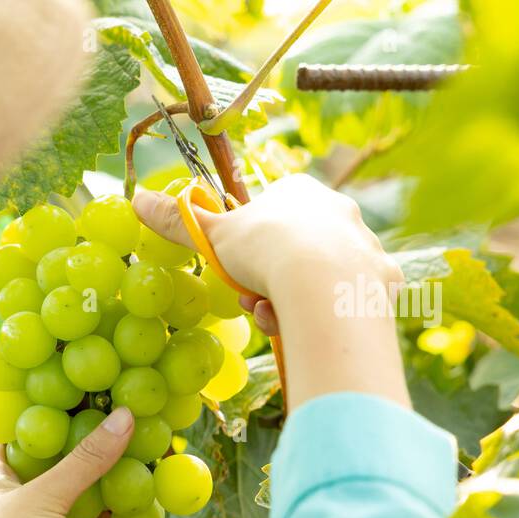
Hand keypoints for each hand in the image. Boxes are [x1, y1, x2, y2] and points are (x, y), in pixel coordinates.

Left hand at [0, 407, 144, 517]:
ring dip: (118, 504)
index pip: (8, 445)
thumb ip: (86, 461)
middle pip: (63, 482)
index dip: (23, 422)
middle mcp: (27, 516)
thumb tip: (127, 417)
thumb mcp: (42, 496)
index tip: (48, 396)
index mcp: (3, 487)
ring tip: (151, 475)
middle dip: (94, 462)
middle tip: (128, 433)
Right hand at [133, 174, 410, 408]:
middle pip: (295, 250)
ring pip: (321, 277)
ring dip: (292, 300)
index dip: (248, 249)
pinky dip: (328, 313)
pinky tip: (312, 325)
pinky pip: (351, 299)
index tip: (237, 272)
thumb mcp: (212, 236)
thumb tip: (135, 199)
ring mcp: (365, 245)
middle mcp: (339, 211)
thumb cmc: (266, 250)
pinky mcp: (382, 279)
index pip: (271, 218)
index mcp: (300, 192)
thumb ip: (177, 220)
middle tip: (254, 301)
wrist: (322, 282)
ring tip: (277, 318)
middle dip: (269, 280)